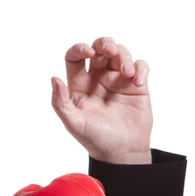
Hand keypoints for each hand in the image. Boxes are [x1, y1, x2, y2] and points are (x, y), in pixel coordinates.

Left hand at [52, 37, 152, 163]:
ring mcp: (117, 80)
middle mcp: (97, 79)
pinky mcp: (136, 85)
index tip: (88, 53)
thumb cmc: (95, 138)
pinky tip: (138, 82)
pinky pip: (140, 65)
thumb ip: (60, 103)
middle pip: (99, 48)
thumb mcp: (73, 123)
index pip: (74, 57)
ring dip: (124, 56)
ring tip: (127, 73)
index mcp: (79, 85)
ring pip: (120, 53)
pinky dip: (140, 68)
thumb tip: (54, 79)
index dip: (79, 49)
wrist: (122, 152)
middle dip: (105, 43)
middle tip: (110, 51)